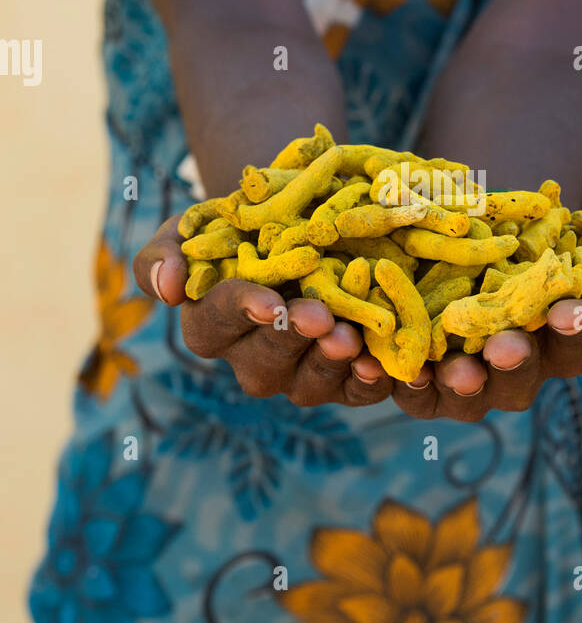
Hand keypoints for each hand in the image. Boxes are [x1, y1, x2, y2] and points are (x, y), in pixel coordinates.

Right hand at [133, 217, 394, 406]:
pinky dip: (367, 384)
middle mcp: (252, 360)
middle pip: (266, 360)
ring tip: (347, 338)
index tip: (267, 300)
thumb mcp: (193, 228)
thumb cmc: (237, 229)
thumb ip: (163, 254)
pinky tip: (377, 365)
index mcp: (212, 328)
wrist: (300, 228)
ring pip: (309, 383)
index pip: (218, 325)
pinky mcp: (342, 381)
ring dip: (329, 363)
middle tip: (317, 316)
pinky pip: (353, 394)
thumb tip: (168, 287)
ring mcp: (298, 375)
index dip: (242, 311)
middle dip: (292, 337)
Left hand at [389, 256, 581, 422]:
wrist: (450, 247)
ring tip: (451, 369)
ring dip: (455, 385)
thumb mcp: (564, 250)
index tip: (574, 308)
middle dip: (512, 365)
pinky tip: (378, 365)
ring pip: (457, 397)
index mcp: (551, 346)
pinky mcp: (407, 382)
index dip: (573, 330)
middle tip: (507, 346)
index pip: (571, 345)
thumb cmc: (521, 254)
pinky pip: (397, 389)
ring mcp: (456, 385)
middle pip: (515, 382)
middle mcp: (506, 376)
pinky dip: (385, 379)